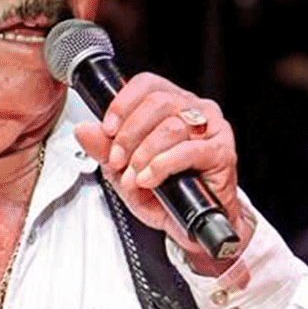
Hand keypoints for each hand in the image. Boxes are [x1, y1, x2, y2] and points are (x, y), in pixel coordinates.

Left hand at [72, 73, 252, 274]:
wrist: (186, 224)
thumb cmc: (161, 192)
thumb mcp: (122, 170)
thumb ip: (104, 148)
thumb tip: (84, 129)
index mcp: (172, 105)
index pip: (147, 84)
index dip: (123, 104)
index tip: (108, 130)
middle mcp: (195, 111)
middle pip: (158, 101)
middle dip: (129, 134)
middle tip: (118, 161)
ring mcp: (213, 129)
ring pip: (171, 126)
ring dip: (143, 155)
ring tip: (134, 176)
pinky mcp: (223, 152)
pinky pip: (188, 150)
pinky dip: (161, 166)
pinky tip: (149, 180)